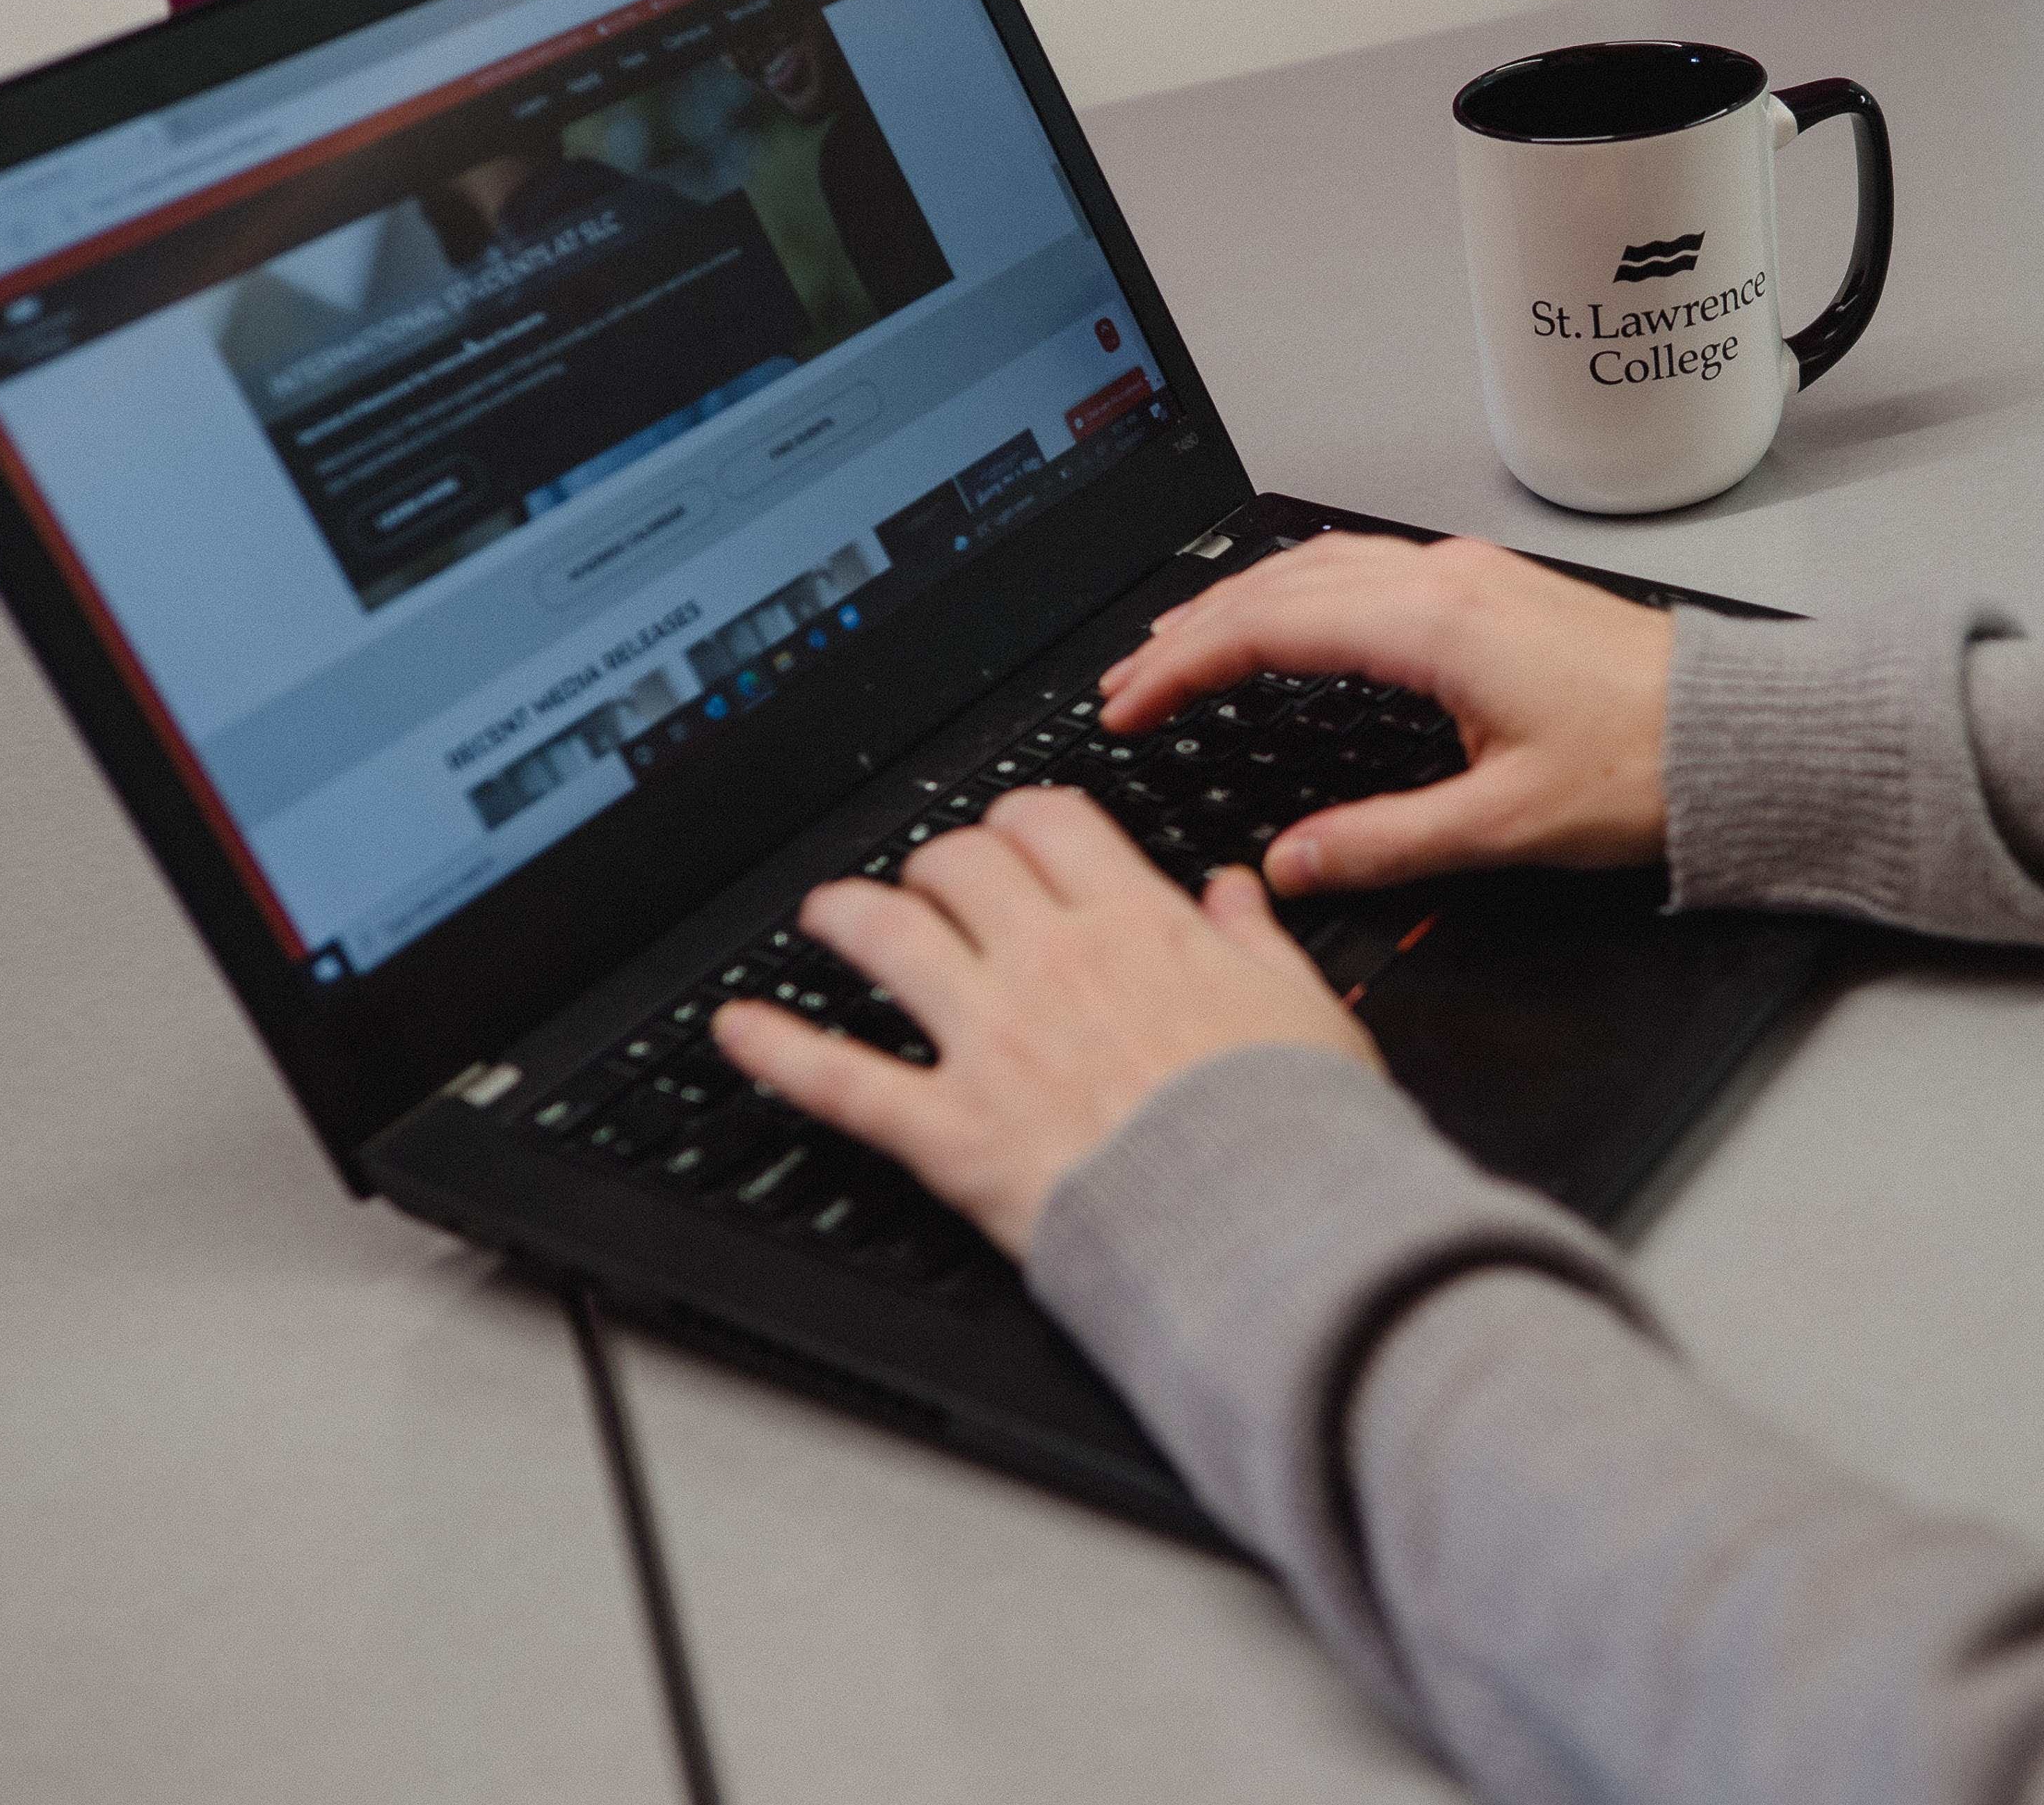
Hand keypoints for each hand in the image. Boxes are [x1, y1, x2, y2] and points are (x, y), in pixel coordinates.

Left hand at [711, 787, 1375, 1255]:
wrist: (1265, 1224)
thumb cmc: (1293, 1125)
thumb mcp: (1307, 1004)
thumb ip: (1259, 937)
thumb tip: (1236, 889)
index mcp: (1139, 927)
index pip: (1050, 823)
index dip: (1020, 819)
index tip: (1014, 836)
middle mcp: (1053, 965)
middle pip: (960, 864)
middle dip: (938, 862)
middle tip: (931, 882)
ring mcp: (993, 1044)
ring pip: (889, 939)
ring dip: (848, 916)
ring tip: (825, 915)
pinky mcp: (951, 1132)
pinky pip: (842, 1080)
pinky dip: (779, 1053)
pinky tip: (737, 1030)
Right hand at [1099, 533, 1672, 895]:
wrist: (1738, 734)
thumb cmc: (1647, 768)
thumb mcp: (1504, 824)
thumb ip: (1384, 843)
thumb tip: (1290, 865)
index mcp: (1435, 625)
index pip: (1268, 627)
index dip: (1183, 666)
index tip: (1128, 705)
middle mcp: (1445, 581)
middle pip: (1280, 583)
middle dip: (1191, 631)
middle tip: (1127, 683)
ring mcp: (1468, 575)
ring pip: (1319, 566)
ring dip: (1240, 604)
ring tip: (1180, 649)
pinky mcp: (1490, 587)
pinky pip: (1362, 568)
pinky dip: (1297, 593)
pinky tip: (1284, 620)